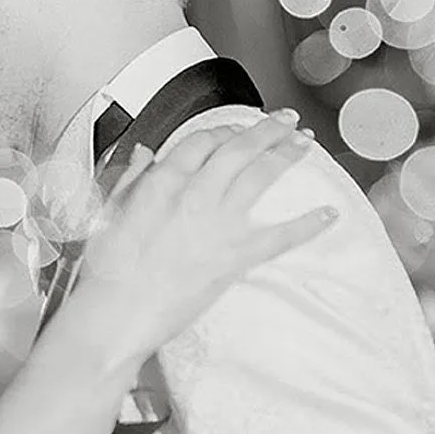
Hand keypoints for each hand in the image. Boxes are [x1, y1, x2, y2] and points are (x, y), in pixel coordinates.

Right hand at [64, 110, 335, 365]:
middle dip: (267, 129)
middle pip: (238, 149)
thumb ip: (131, 177)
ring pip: (259, 177)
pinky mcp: (233, 258)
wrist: (116, 312)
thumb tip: (144, 153)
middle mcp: (193, 194)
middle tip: (286, 120)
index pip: (201, 140)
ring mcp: (217, 225)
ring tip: (306, 143)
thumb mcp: (109, 209)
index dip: (224, 129)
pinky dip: (306, 225)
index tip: (236, 128)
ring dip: (286, 155)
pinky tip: (328, 214)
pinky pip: (278, 237)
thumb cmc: (106, 266)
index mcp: (161, 181)